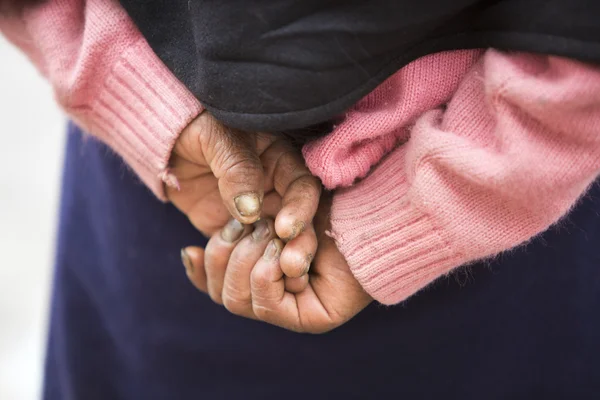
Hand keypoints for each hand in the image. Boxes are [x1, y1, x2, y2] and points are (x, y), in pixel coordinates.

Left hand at [169, 111, 320, 277]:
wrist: (169, 138)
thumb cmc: (199, 126)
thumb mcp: (218, 136)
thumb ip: (237, 168)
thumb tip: (250, 209)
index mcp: (281, 163)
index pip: (303, 188)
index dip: (300, 210)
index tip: (285, 230)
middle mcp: (274, 193)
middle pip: (294, 225)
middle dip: (292, 246)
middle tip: (287, 267)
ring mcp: (253, 216)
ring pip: (266, 246)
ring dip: (257, 261)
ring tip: (243, 267)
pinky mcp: (231, 233)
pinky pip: (233, 255)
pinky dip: (218, 265)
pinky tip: (194, 257)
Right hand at [181, 196, 372, 332]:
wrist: (361, 209)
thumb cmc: (316, 204)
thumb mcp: (261, 211)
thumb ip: (228, 231)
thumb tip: (187, 254)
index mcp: (258, 271)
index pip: (215, 286)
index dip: (200, 272)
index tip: (190, 249)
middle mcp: (273, 294)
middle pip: (220, 294)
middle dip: (226, 255)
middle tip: (252, 227)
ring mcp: (291, 309)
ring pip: (236, 301)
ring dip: (250, 261)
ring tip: (275, 236)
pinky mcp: (309, 319)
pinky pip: (265, 303)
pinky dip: (269, 273)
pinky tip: (286, 256)